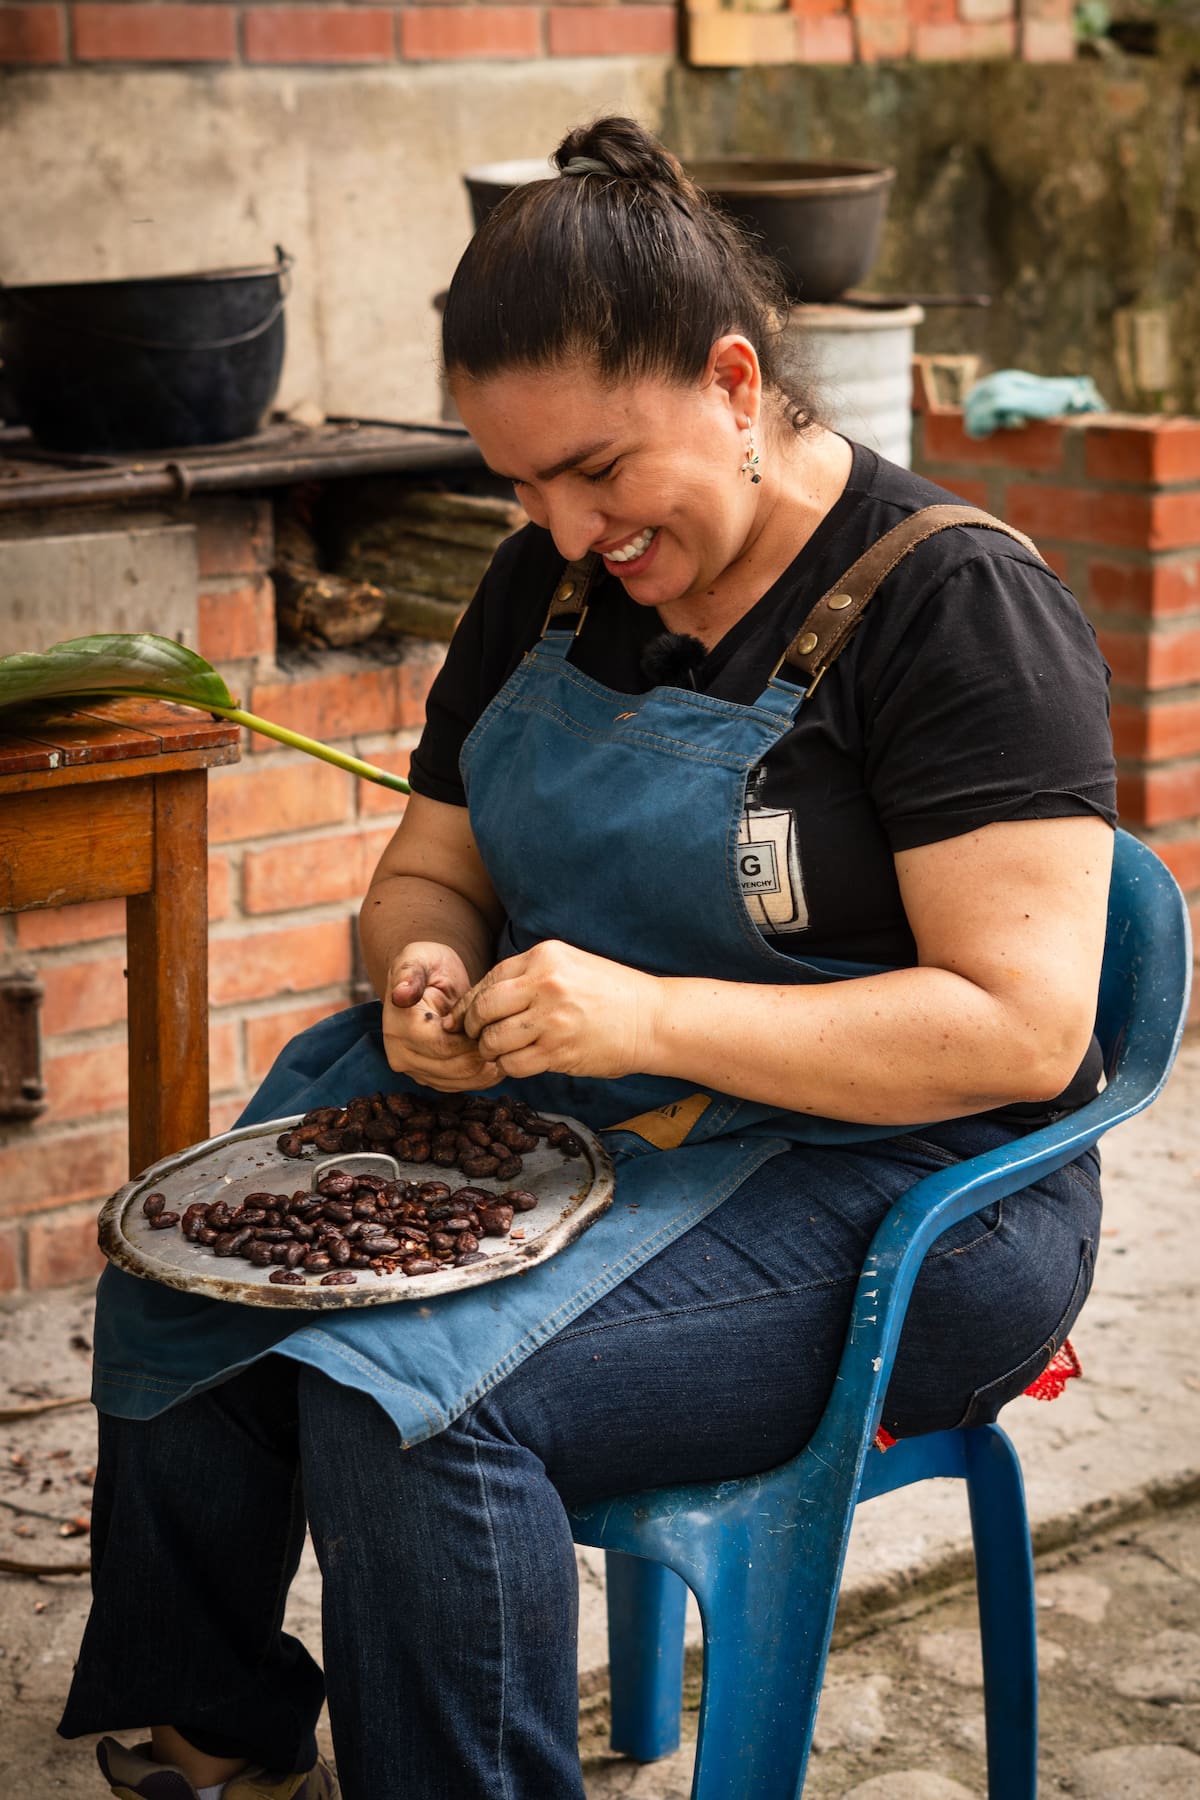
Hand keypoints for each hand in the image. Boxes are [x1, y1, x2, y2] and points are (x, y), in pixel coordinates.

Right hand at [382, 942, 502, 1090]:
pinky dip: (481, 1077)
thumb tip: (401, 995)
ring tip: (507, 1050)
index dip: (472, 1040)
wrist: (426, 979)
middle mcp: (399, 1054)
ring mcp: (413, 1069)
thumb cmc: (426, 964)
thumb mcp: (419, 959)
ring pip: (458, 1082)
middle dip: (482, 1055)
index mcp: (398, 1027)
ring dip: (484, 1070)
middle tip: (507, 1040)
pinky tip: (497, 1060)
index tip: (495, 1026)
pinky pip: (458, 1086)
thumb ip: (410, 975)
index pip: (441, 1046)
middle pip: (451, 1068)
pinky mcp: (427, 1077)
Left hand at [445, 939, 659, 1080]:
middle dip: (472, 1026)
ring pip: (495, 1039)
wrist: (653, 1019)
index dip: (471, 1002)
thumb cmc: (612, 994)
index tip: (464, 1016)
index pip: (490, 979)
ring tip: (496, 1052)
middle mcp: (545, 984)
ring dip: (489, 1050)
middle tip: (474, 1036)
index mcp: (545, 957)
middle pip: (485, 1008)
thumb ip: (532, 974)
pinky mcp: (559, 1050)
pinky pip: (514, 1063)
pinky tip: (515, 1063)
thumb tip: (487, 997)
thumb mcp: (571, 964)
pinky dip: (508, 1067)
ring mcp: (552, 1018)